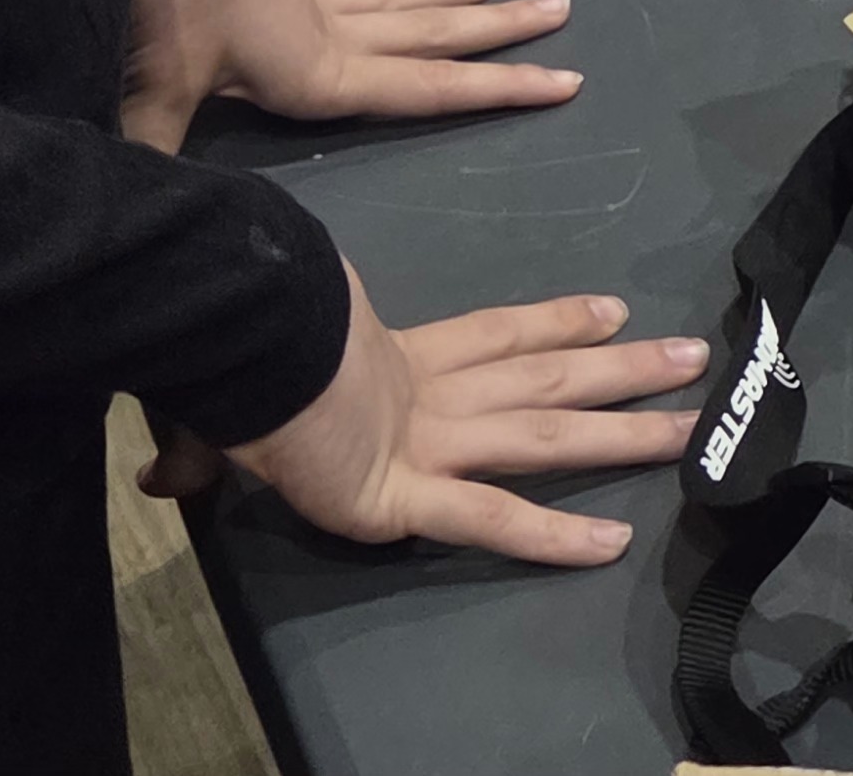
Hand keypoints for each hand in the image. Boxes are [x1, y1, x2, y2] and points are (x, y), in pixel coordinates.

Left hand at [120, 0, 579, 154]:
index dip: (501, 90)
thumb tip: (141, 218)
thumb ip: (150, 149)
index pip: (429, 86)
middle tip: (561, 9)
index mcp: (317, 71)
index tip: (568, 80)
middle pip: (431, 31)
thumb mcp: (153, 84)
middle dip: (499, 30)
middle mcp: (326, 30)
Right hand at [200, 268, 701, 564]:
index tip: (612, 310)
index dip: (555, 321)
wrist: (229, 347)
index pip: (494, 335)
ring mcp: (428, 441)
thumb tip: (158, 473)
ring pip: (547, 430)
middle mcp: (431, 392)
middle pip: (546, 375)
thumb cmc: (231, 355)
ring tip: (692, 422)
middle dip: (622, 368)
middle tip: (694, 356)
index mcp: (396, 358)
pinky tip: (610, 542)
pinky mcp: (406, 494)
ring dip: (624, 427)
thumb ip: (208, 442)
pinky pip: (491, 518)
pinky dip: (552, 534)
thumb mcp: (230, 387)